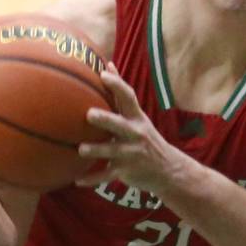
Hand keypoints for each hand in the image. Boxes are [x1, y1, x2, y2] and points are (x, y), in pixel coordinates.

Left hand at [77, 63, 187, 193]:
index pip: (129, 97)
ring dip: (97, 151)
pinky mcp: (126, 171)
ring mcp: (131, 153)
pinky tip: (77, 181)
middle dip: (105, 119)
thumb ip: (121, 94)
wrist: (168, 170)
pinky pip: (107, 176)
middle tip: (89, 115)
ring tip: (81, 150)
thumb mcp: (138, 116)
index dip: (117, 85)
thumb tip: (108, 65)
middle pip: (120, 124)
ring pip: (112, 151)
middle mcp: (135, 134)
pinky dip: (92, 179)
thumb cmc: (145, 138)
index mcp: (137, 118)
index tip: (103, 74)